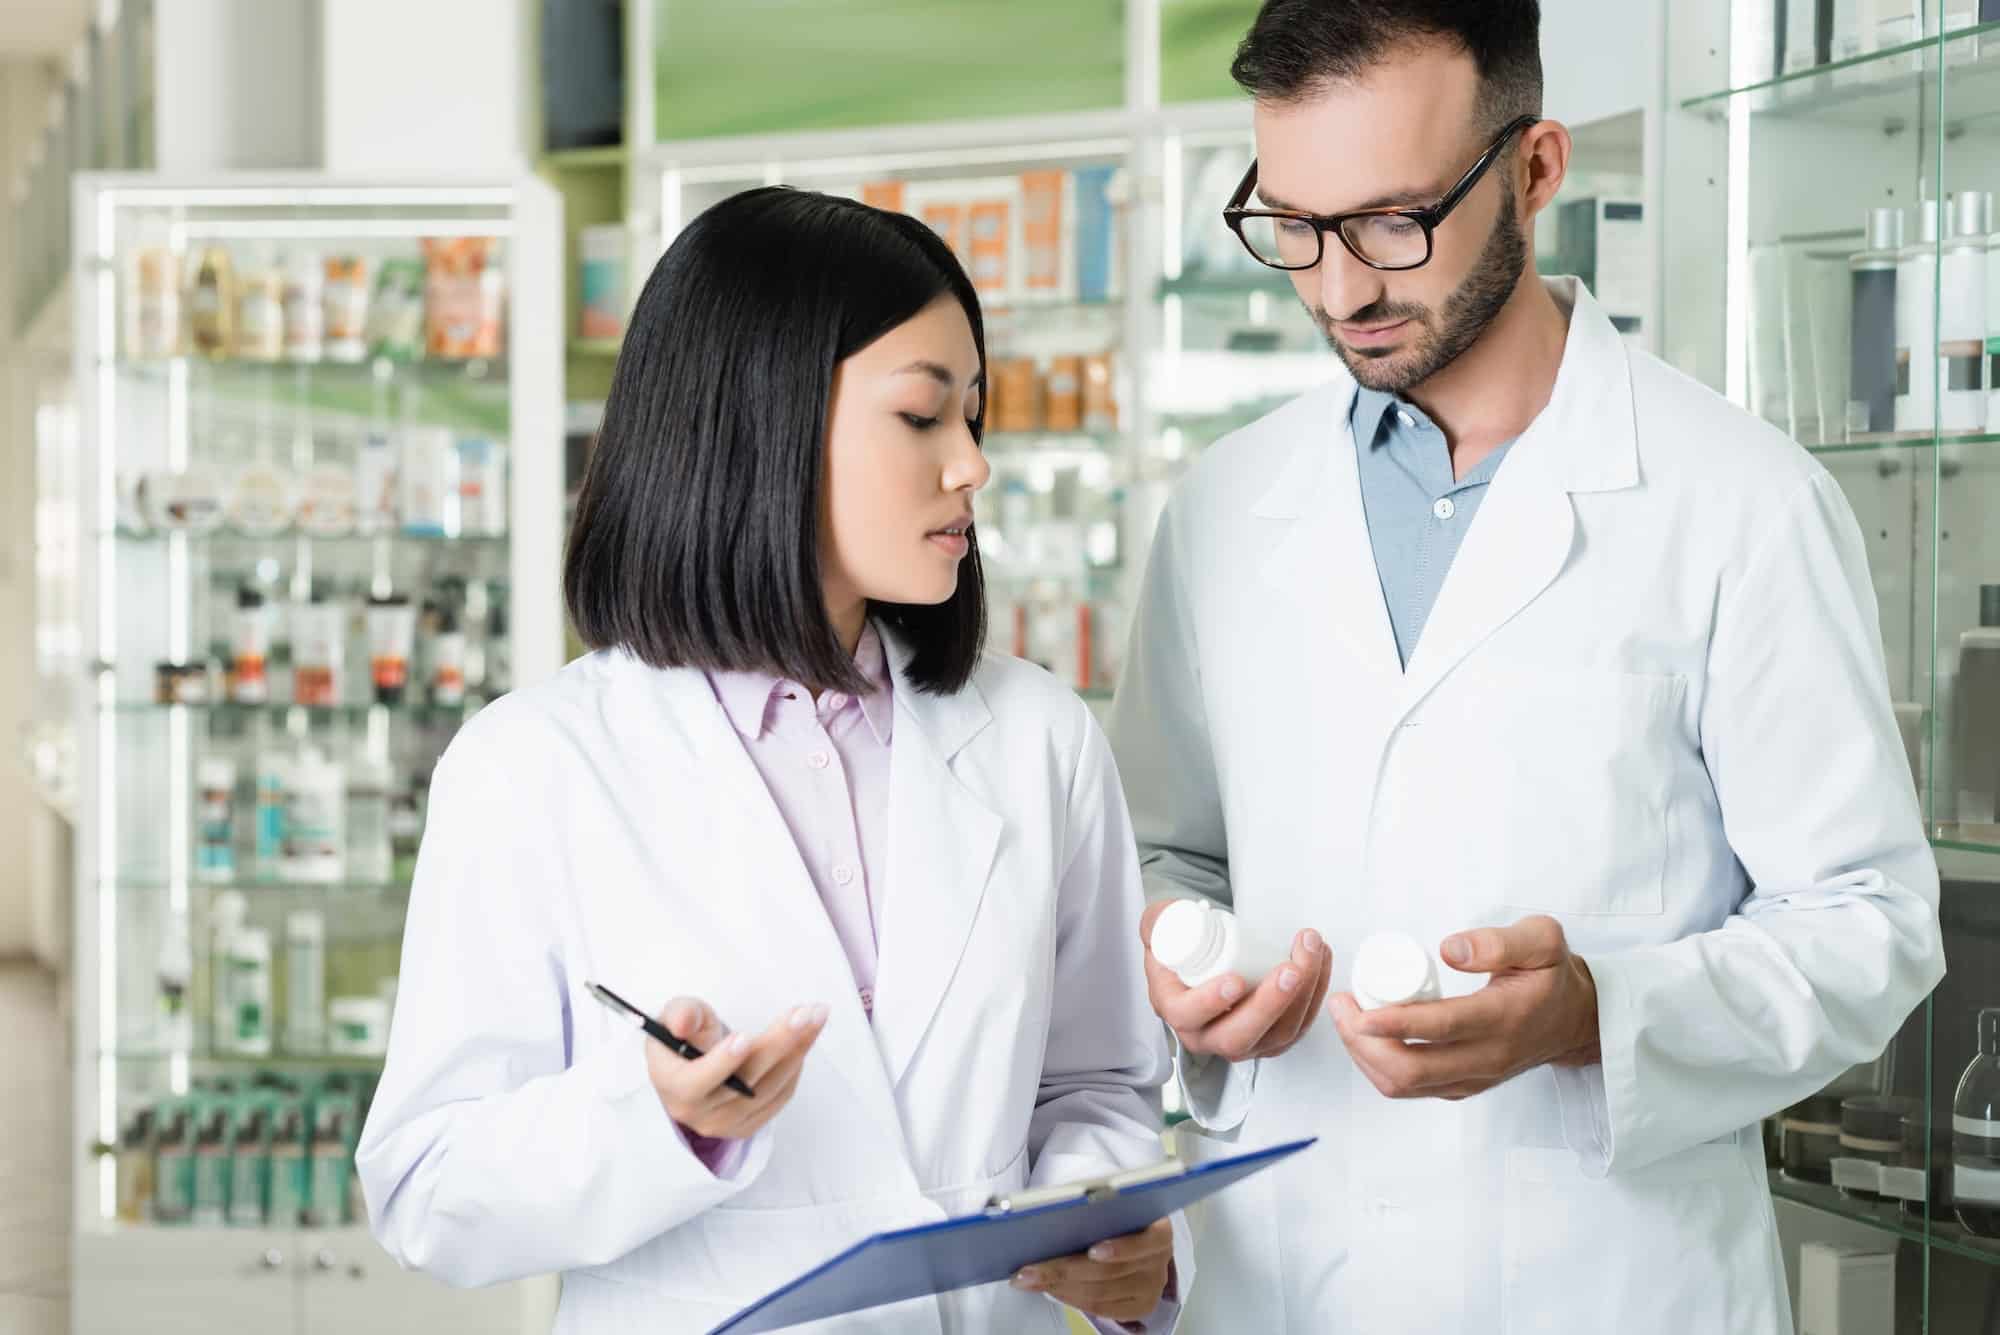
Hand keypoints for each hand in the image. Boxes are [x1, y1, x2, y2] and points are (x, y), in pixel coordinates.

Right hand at [646, 997, 827, 1139]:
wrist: (690, 1066)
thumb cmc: (684, 1037)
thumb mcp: (674, 1016)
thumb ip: (681, 1014)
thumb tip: (683, 1022)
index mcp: (670, 1084)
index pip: (693, 1082)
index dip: (721, 1062)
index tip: (745, 1037)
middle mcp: (696, 1112)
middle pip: (744, 1082)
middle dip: (778, 1044)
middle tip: (806, 1014)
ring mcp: (724, 1123)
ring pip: (769, 1088)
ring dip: (798, 1049)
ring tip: (815, 1016)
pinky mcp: (747, 1125)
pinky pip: (779, 1096)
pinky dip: (795, 1066)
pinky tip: (804, 1039)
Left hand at [1013, 1217, 1172, 1323]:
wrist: (1133, 1233)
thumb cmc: (1117, 1215)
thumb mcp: (1113, 1204)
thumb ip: (1095, 1208)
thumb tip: (1054, 1212)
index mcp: (1160, 1231)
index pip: (1145, 1242)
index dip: (1119, 1248)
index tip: (1091, 1251)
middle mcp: (1159, 1263)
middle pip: (1108, 1273)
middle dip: (1063, 1271)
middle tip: (1029, 1270)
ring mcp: (1151, 1288)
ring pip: (1099, 1293)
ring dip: (1059, 1287)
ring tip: (1030, 1279)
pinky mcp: (1139, 1307)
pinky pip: (1100, 1308)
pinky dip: (1070, 1298)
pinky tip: (1050, 1288)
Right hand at [1140, 900, 1331, 1062]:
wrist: (1205, 953)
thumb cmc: (1183, 942)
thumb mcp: (1159, 925)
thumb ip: (1159, 918)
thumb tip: (1171, 918)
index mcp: (1175, 1009)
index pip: (1188, 1017)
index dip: (1210, 1003)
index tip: (1235, 980)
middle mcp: (1207, 1035)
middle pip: (1239, 1037)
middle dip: (1270, 1005)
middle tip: (1291, 970)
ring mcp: (1244, 1042)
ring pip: (1277, 1035)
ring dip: (1303, 995)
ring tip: (1312, 951)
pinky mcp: (1272, 1037)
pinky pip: (1299, 1026)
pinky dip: (1316, 993)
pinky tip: (1321, 959)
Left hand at [1328, 915, 1599, 1100]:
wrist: (1575, 1020)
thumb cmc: (1552, 974)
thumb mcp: (1542, 941)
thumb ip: (1500, 941)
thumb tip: (1448, 950)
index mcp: (1505, 1019)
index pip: (1443, 1028)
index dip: (1396, 1023)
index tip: (1359, 1009)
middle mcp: (1487, 1057)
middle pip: (1412, 1071)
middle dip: (1364, 1043)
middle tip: (1341, 1006)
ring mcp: (1474, 1078)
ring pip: (1406, 1086)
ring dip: (1366, 1057)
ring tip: (1345, 1018)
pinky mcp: (1464, 1087)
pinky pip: (1412, 1088)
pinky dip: (1379, 1067)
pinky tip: (1365, 1037)